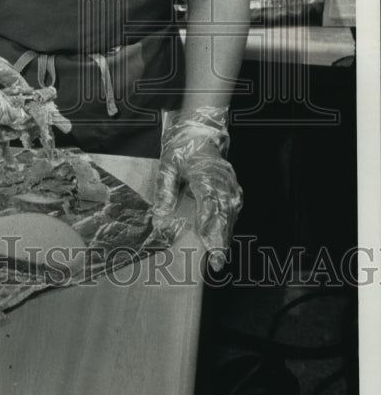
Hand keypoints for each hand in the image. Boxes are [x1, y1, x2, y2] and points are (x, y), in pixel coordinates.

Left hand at [151, 107, 242, 270]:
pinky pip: (232, 210)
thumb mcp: (167, 165)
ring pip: (230, 214)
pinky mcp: (233, 188)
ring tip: (219, 258)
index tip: (207, 243)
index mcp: (205, 174)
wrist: (201, 131)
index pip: (209, 202)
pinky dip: (228, 226)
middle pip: (224, 213)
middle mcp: (222, 181)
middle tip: (216, 262)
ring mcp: (230, 185)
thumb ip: (165, 191)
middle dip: (220, 240)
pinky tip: (222, 241)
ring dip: (225, 236)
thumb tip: (160, 218)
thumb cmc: (183, 147)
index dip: (209, 224)